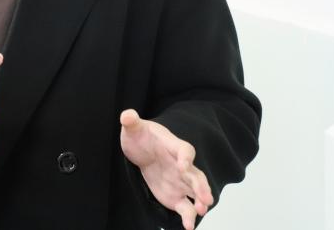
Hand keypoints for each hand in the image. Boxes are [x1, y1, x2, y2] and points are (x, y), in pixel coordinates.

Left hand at [119, 109, 212, 229]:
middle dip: (201, 186)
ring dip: (200, 200)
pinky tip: (188, 227)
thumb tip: (127, 115)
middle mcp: (182, 165)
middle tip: (205, 198)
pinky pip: (185, 207)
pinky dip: (189, 216)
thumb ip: (131, 122)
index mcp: (173, 146)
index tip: (182, 165)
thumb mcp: (133, 128)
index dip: (185, 157)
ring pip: (195, 191)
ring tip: (203, 210)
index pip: (184, 150)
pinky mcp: (176, 196)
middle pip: (196, 174)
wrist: (141, 152)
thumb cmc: (140, 137)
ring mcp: (181, 181)